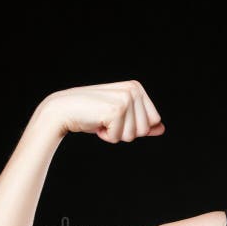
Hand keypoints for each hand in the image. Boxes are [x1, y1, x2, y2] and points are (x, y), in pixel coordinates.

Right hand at [33, 80, 165, 142]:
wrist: (64, 110)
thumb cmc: (91, 113)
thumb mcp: (120, 116)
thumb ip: (142, 121)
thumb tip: (162, 129)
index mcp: (137, 88)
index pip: (154, 120)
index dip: (134, 126)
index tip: (116, 117)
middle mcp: (133, 90)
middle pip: (145, 129)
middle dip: (125, 131)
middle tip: (107, 120)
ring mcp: (126, 99)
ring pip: (133, 135)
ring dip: (115, 134)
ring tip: (101, 120)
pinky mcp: (116, 110)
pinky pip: (120, 137)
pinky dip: (107, 136)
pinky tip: (96, 123)